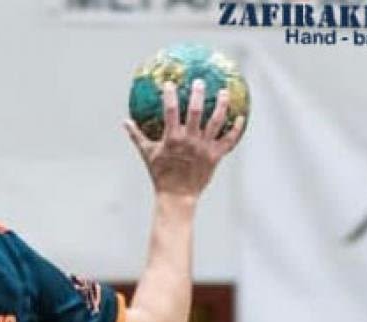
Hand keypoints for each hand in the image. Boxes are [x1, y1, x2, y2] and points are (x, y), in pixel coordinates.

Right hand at [124, 80, 244, 198]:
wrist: (177, 196)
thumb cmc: (160, 175)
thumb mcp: (147, 155)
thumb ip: (137, 136)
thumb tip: (125, 122)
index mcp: (172, 139)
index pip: (170, 111)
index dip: (170, 95)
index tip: (170, 83)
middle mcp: (189, 141)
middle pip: (196, 111)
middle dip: (198, 94)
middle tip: (199, 81)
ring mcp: (204, 148)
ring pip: (216, 122)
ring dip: (221, 105)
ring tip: (223, 92)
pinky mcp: (216, 156)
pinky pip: (229, 140)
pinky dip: (236, 128)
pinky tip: (241, 117)